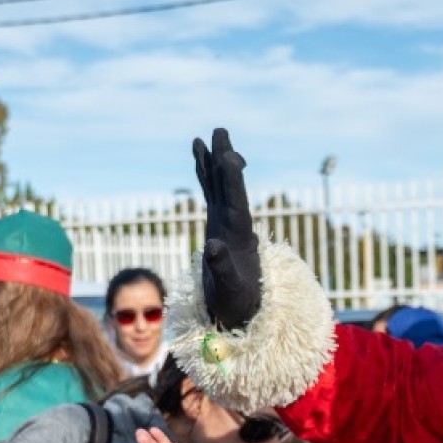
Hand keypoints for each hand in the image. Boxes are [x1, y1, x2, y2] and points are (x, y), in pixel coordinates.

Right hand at [191, 129, 262, 329]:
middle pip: (229, 185)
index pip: (237, 201)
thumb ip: (222, 269)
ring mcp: (226, 222)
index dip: (233, 179)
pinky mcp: (218, 226)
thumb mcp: (231, 290)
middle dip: (224, 159)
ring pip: (218, 186)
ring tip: (203, 140)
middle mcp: (236, 223)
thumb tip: (212, 247)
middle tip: (220, 131)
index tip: (230, 156)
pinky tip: (200, 162)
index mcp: (241, 235)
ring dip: (212, 163)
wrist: (242, 311)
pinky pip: (210, 195)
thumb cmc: (239, 304)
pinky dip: (205, 178)